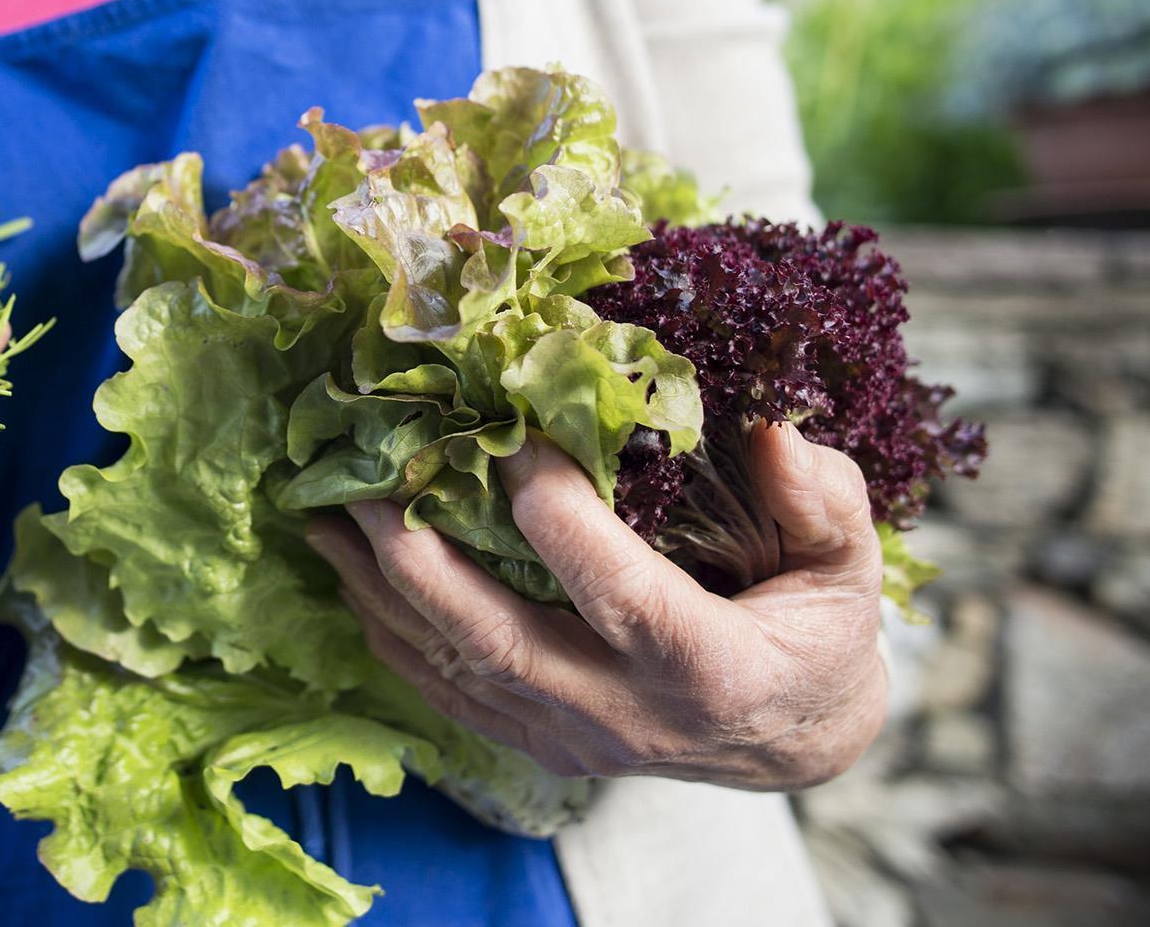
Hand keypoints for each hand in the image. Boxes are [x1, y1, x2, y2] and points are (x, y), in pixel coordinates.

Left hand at [305, 423, 886, 790]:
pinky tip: (349, 576)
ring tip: (322, 515)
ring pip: (456, 669)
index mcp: (708, 668)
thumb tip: (770, 428)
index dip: (558, 519)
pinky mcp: (538, 741)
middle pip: (501, 642)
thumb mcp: (847, 567)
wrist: (796, 738)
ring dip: (381, 592)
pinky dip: (391, 634)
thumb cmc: (820, 634)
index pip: (618, 593)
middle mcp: (626, 715)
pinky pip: (447, 693)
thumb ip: (818, 500)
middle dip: (420, 561)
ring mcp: (572, 737)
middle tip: (363, 484)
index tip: (508, 437)